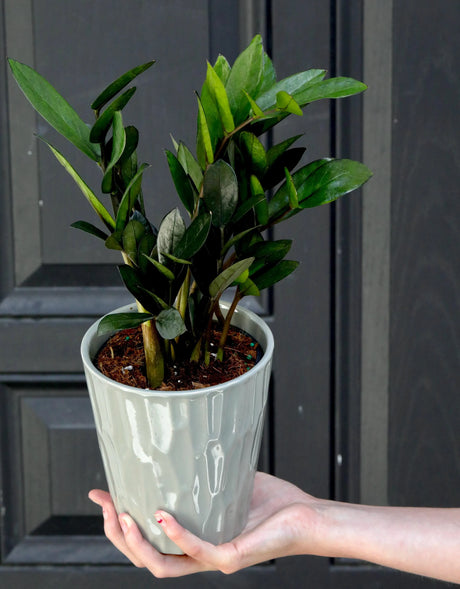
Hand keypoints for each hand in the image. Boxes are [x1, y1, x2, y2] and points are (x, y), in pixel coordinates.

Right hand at [88, 472, 321, 576]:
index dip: (118, 524)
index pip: (147, 541)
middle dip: (118, 534)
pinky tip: (161, 516)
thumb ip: (202, 473)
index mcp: (195, 541)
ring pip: (161, 566)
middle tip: (107, 503)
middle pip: (145, 557)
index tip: (99, 495)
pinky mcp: (232, 557)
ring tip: (124, 515)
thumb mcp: (227, 482)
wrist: (308, 517)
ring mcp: (215, 560)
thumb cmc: (272, 502)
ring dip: (136, 543)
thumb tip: (180, 445)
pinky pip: (197, 552)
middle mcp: (200, 556)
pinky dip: (175, 535)